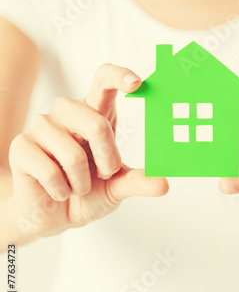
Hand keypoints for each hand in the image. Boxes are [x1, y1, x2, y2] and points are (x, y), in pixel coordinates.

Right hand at [9, 64, 168, 238]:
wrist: (56, 215)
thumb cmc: (88, 191)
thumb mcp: (117, 186)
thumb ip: (138, 181)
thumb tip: (163, 183)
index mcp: (94, 112)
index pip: (102, 80)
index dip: (118, 76)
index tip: (137, 83)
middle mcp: (67, 112)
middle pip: (95, 122)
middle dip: (107, 157)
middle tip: (104, 173)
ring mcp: (41, 126)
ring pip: (72, 152)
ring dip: (81, 182)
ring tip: (77, 185)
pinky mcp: (21, 145)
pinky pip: (49, 170)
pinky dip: (61, 190)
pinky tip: (58, 190)